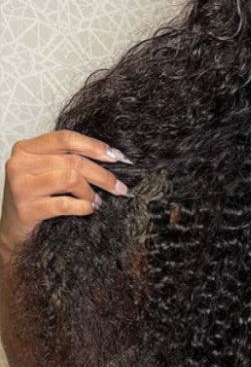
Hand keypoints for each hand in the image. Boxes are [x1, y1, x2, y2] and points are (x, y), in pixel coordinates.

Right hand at [0, 130, 133, 261]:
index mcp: (26, 148)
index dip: (94, 146)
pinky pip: (65, 204)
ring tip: (97, 201)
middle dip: (103, 175)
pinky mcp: (26, 209)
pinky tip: (89, 209)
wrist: (14, 228)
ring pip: (71, 179)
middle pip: (73, 161)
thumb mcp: (47, 170)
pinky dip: (83, 207)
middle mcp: (20, 164)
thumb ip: (69, 158)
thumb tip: (111, 156)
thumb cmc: (36, 196)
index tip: (117, 157)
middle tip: (119, 187)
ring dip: (91, 192)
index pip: (66, 139)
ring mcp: (21, 187)